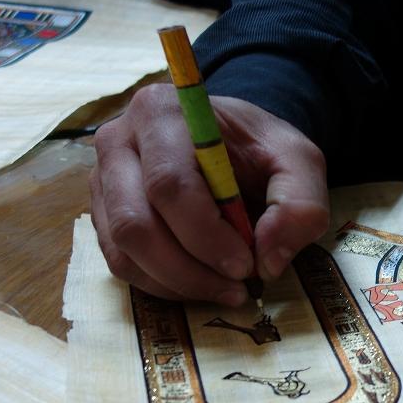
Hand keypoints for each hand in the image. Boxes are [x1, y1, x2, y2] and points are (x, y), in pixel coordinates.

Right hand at [90, 83, 328, 303]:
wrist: (231, 144)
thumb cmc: (259, 148)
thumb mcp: (299, 161)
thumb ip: (299, 202)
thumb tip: (268, 259)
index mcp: (161, 113)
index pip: (169, 184)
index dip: (206, 235)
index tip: (246, 265)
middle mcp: (118, 142)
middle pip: (135, 223)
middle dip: (191, 268)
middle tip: (238, 286)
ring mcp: (103, 180)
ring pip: (124, 250)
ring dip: (178, 283)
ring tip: (226, 289)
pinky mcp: (103, 213)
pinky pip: (121, 263)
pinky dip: (163, 285)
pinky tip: (202, 283)